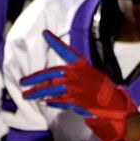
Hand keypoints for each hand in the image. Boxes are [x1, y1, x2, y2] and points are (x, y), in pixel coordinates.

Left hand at [19, 30, 139, 140]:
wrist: (116, 107)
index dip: (56, 42)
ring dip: (37, 92)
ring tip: (26, 95)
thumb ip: (74, 79)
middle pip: (52, 73)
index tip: (45, 33)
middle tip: (23, 82)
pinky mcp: (77, 99)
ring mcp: (78, 87)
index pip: (67, 52)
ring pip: (51, 88)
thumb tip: (55, 85)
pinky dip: (51, 101)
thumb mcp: (91, 80)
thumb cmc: (104, 94)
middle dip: (35, 78)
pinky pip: (59, 99)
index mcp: (83, 66)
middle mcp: (79, 74)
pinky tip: (44, 102)